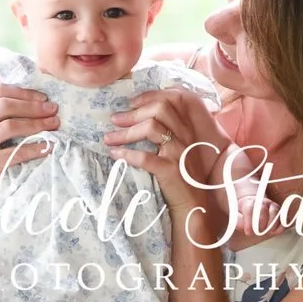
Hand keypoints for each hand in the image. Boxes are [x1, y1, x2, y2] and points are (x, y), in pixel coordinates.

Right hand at [0, 69, 57, 169]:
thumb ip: (3, 102)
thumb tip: (33, 74)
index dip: (24, 91)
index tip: (45, 97)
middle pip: (3, 105)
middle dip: (33, 106)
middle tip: (54, 109)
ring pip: (9, 125)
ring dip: (37, 124)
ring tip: (55, 125)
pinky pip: (14, 151)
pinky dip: (35, 148)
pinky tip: (49, 147)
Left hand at [105, 89, 233, 228]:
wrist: (193, 204)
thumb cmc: (181, 175)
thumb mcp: (178, 148)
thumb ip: (166, 132)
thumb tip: (137, 119)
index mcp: (186, 128)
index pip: (169, 100)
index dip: (147, 98)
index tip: (130, 103)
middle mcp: (185, 136)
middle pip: (159, 109)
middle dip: (133, 113)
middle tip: (115, 120)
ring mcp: (178, 152)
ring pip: (151, 128)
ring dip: (125, 133)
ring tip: (109, 138)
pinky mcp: (170, 170)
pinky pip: (145, 157)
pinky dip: (126, 154)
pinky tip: (115, 154)